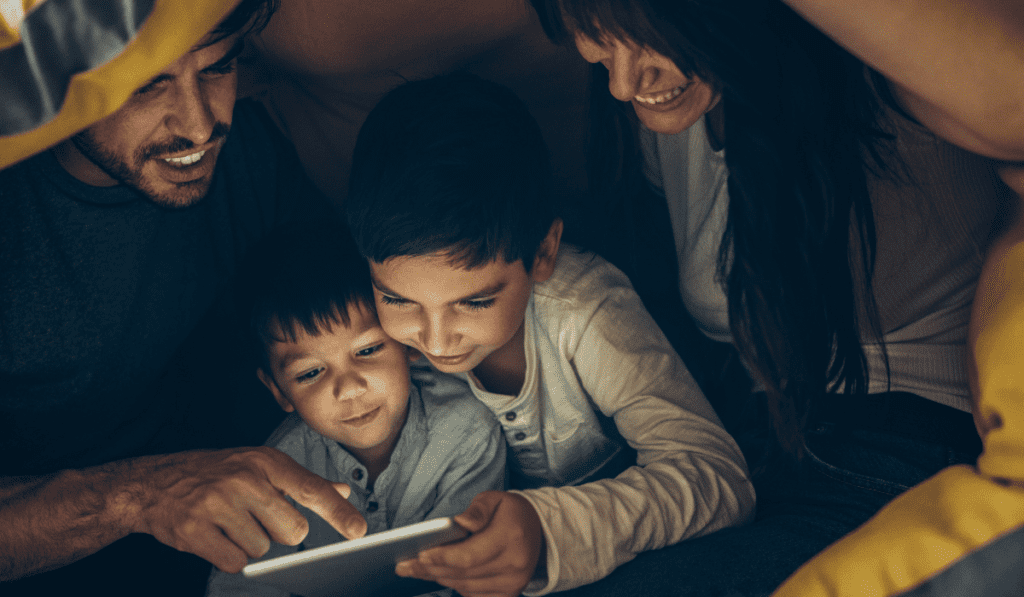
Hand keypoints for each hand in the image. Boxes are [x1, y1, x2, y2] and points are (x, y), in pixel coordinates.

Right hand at [126, 447, 366, 572]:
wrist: (155, 483)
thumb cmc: (217, 473)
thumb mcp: (260, 466)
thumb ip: (303, 482)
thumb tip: (343, 489)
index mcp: (265, 461)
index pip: (311, 489)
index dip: (338, 513)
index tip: (359, 531)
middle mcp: (244, 479)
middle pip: (293, 531)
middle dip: (280, 533)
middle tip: (256, 517)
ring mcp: (218, 504)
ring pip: (263, 550)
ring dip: (250, 544)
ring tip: (230, 523)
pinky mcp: (196, 530)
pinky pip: (235, 562)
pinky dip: (229, 556)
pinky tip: (216, 536)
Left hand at [395, 491, 544, 596]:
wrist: (538, 530)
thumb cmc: (510, 512)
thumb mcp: (494, 499)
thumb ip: (477, 510)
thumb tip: (459, 522)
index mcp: (511, 537)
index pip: (468, 555)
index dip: (441, 557)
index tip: (418, 554)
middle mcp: (515, 564)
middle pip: (463, 573)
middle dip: (430, 569)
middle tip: (405, 564)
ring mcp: (514, 583)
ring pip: (465, 586)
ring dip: (438, 578)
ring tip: (415, 569)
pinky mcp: (510, 593)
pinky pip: (474, 595)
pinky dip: (455, 586)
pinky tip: (439, 575)